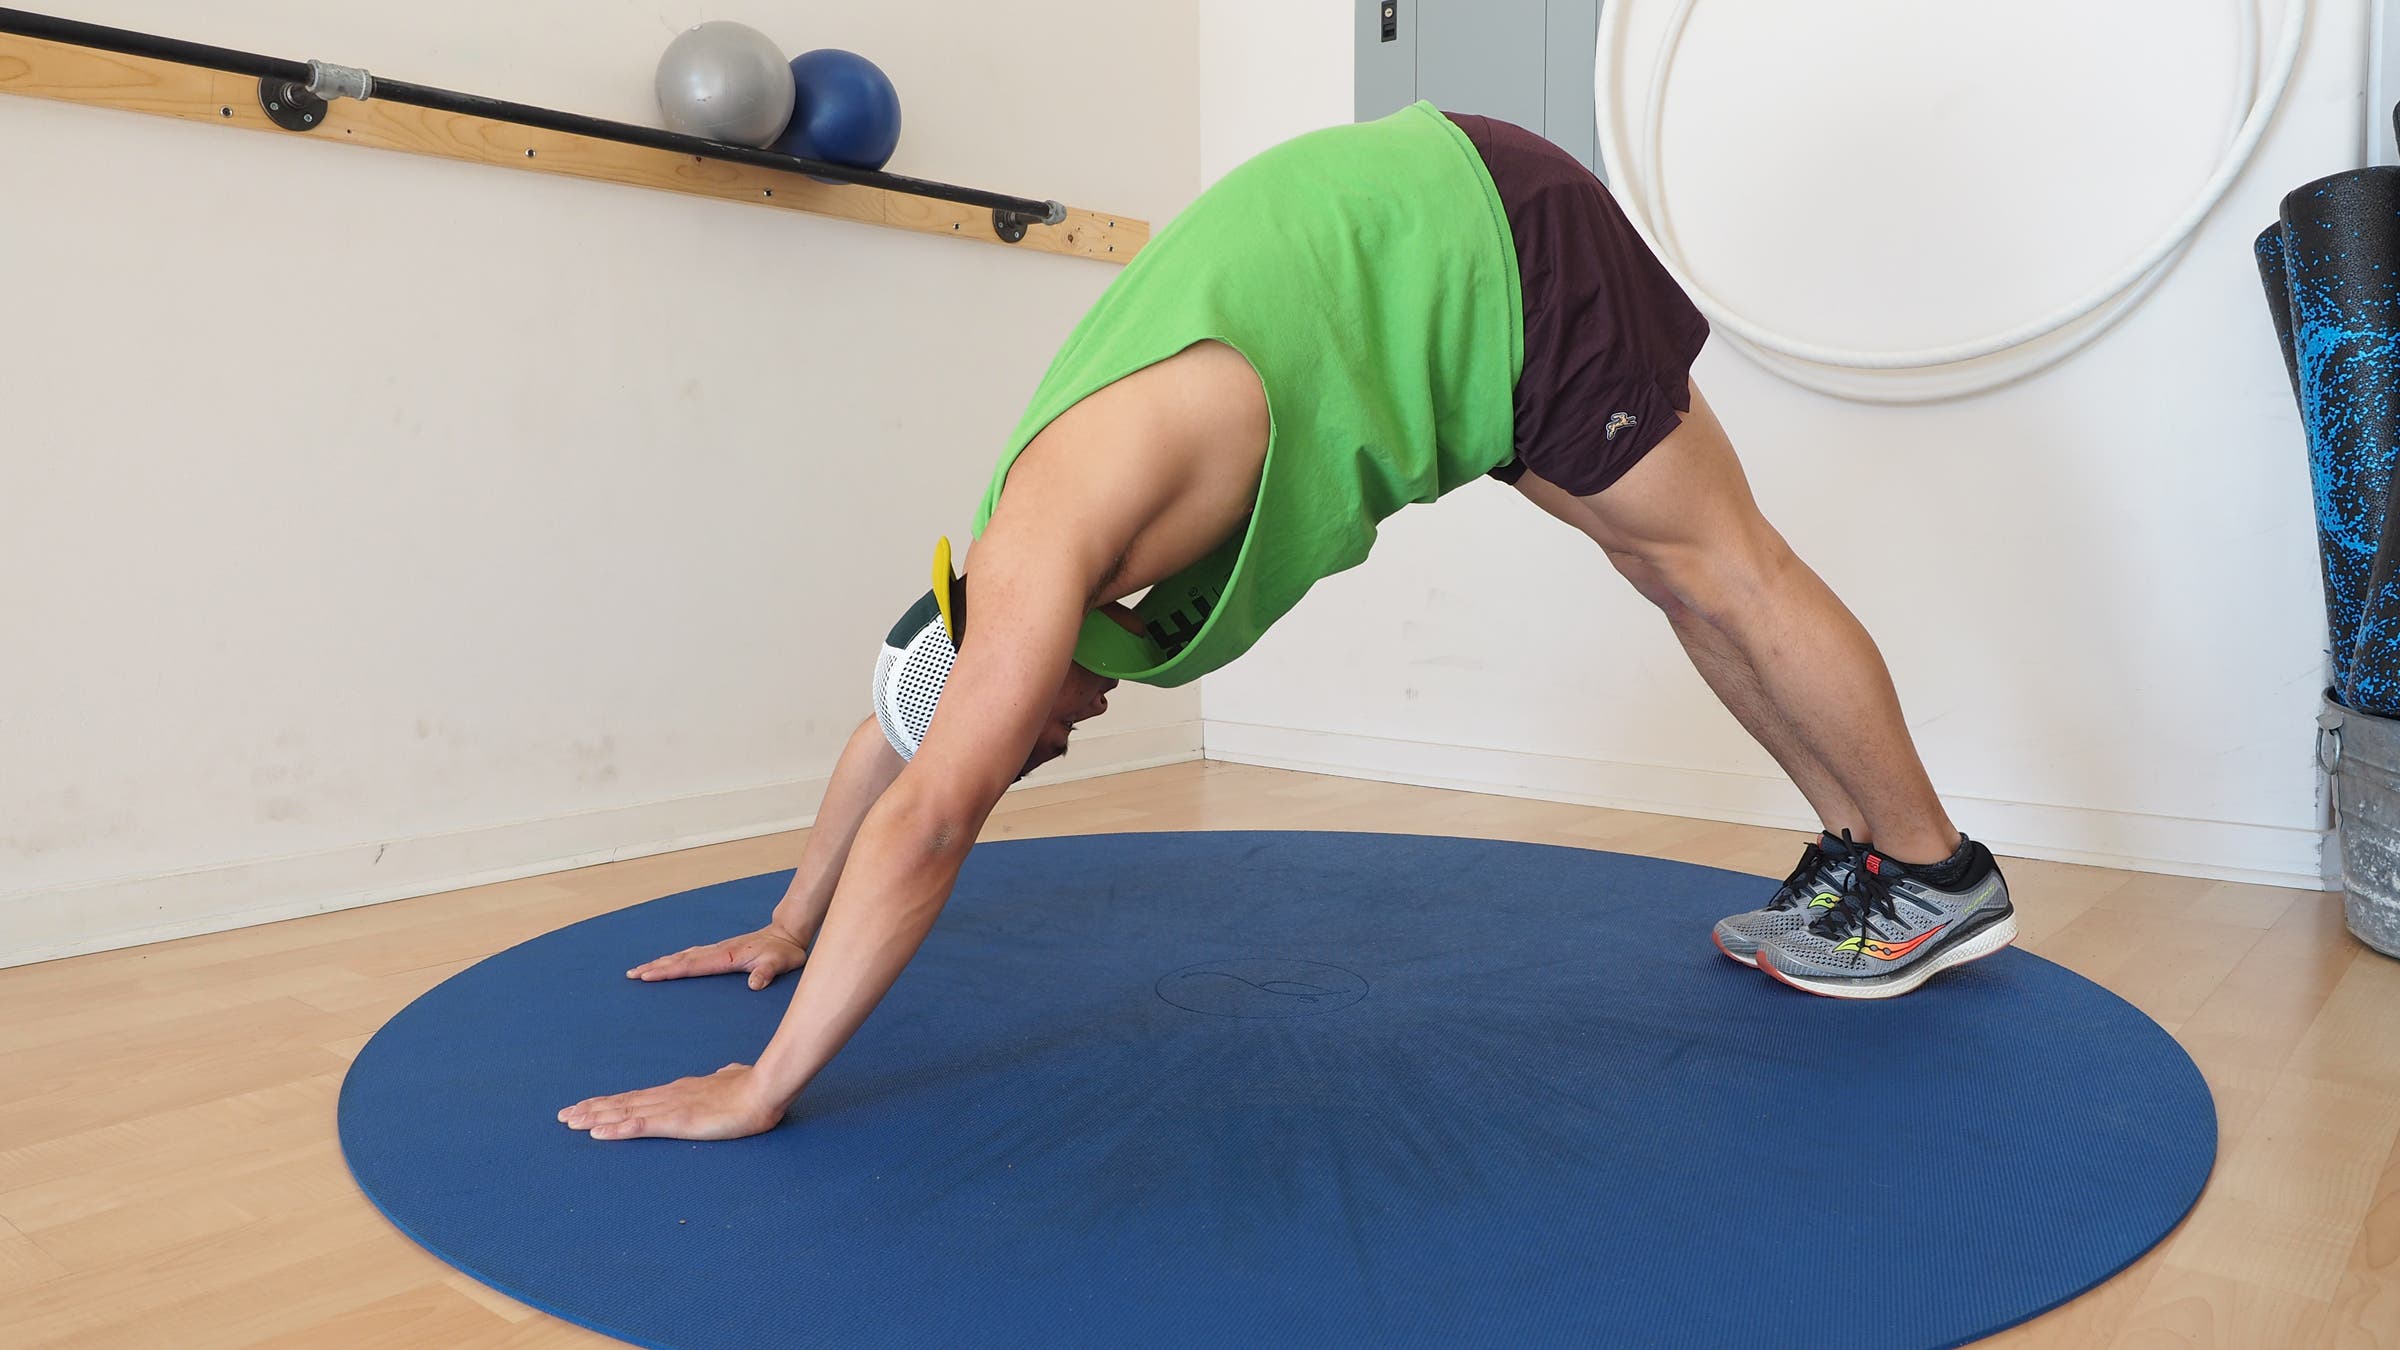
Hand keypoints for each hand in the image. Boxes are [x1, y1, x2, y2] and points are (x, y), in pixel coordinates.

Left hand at [558, 1063, 784, 1141]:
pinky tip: (597, 1133)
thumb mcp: (732, 1080)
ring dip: (594, 1119)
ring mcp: (669, 1108)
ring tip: (570, 1122)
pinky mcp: (676, 1121)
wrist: (763, 1088)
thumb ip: (724, 1078)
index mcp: (679, 1091)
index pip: (638, 1098)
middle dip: (592, 1110)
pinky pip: (639, 1126)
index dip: (612, 1103)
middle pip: (622, 1104)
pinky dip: (615, 1129)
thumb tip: (724, 1074)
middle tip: (565, 1115)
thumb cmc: (752, 1085)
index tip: (590, 1106)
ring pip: (623, 1113)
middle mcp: (667, 1097)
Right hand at [626, 925, 807, 989]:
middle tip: (631, 975)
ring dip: (661, 962)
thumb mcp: (780, 963)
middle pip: (680, 960)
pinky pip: (691, 955)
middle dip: (655, 967)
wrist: (787, 934)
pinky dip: (675, 959)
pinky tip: (668, 962)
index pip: (691, 966)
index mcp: (726, 957)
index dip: (669, 971)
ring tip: (640, 970)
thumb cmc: (784, 952)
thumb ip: (767, 973)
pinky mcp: (720, 951)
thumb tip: (755, 985)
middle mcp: (717, 951)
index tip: (647, 975)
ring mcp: (717, 950)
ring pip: (683, 956)